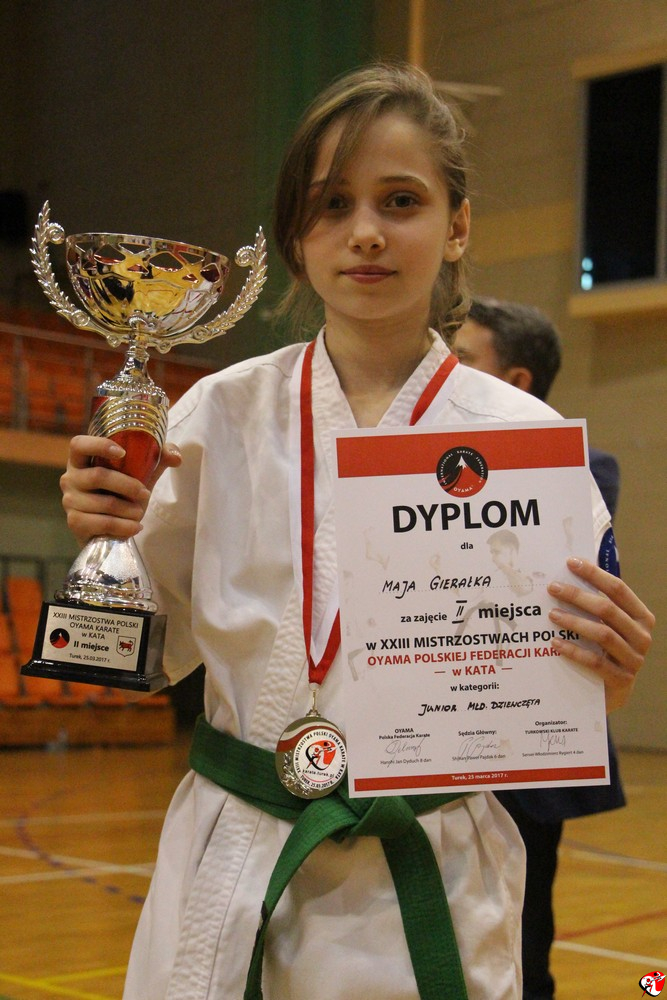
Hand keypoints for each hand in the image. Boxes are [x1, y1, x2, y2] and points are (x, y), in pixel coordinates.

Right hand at [60, 435, 181, 545]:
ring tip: (139, 513)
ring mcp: (70, 501)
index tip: (122, 452)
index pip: (79, 444)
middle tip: (145, 493)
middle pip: (99, 476)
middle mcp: (70, 478)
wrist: (109, 530)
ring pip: (105, 503)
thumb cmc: (121, 495)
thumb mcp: (140, 475)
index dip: (98, 445)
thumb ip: (157, 461)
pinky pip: (103, 523)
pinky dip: (124, 526)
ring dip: (129, 510)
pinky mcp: (74, 522)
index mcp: (81, 460)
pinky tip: (134, 527)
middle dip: (128, 486)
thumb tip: (176, 456)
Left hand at [547, 557, 653, 712]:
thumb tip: (569, 572)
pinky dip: (574, 651)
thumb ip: (597, 603)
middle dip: (578, 596)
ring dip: (575, 622)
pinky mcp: (622, 680)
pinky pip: (596, 663)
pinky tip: (555, 643)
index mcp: (641, 617)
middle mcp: (642, 636)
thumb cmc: (606, 651)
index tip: (570, 563)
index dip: (595, 574)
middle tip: (553, 588)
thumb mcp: (607, 625)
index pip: (618, 589)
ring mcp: (634, 659)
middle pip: (608, 609)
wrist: (612, 693)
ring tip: (552, 614)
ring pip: (603, 634)